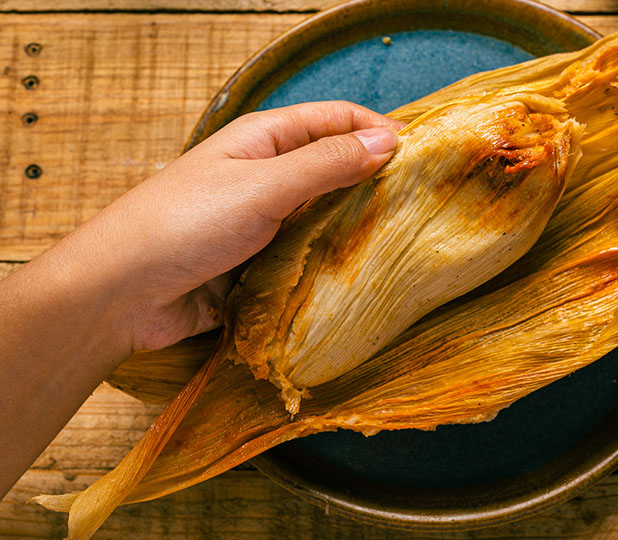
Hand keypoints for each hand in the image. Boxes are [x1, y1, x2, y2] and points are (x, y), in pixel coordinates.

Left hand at [68, 101, 401, 350]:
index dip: (378, 130)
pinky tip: (361, 277)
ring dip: (356, 228)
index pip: (335, 120)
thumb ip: (326, 164)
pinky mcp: (260, 264)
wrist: (120, 294)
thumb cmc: (183, 225)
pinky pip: (308, 258)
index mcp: (264, 140)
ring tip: (401, 242)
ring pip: (325, 217)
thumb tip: (387, 139)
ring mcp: (264, 221)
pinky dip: (332, 264)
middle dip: (375, 182)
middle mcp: (267, 175)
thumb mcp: (263, 186)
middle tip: (422, 204)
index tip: (422, 156)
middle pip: (335, 168)